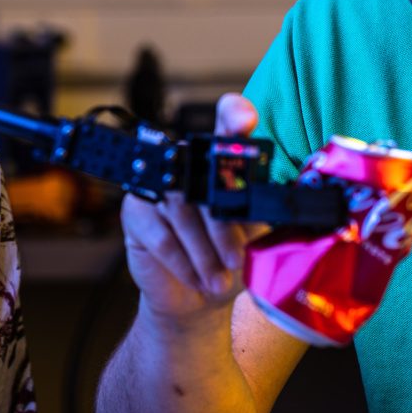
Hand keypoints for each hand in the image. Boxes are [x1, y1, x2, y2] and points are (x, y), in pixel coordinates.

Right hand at [119, 94, 269, 321]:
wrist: (195, 298)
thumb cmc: (226, 260)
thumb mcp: (251, 236)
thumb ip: (257, 215)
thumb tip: (276, 209)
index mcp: (220, 161)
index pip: (226, 123)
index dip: (233, 115)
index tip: (245, 122)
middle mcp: (185, 165)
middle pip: (204, 183)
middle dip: (224, 228)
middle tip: (238, 259)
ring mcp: (156, 187)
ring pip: (183, 214)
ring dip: (204, 252)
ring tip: (220, 279)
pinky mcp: (135, 213)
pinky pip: (161, 237)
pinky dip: (184, 262)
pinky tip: (197, 279)